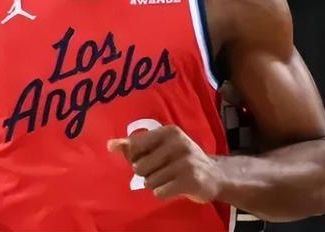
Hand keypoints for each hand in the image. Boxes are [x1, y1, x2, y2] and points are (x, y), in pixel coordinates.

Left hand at [107, 125, 223, 202]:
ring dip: (156, 184)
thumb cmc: (180, 159)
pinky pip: (160, 192)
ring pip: (149, 181)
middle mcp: (177, 143)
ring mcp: (185, 161)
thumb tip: (110, 145)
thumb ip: (134, 146)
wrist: (214, 175)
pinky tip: (174, 187)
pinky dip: (163, 193)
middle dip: (147, 174)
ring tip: (170, 179)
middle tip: (163, 171)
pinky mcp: (190, 180)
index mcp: (168, 131)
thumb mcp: (160, 147)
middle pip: (140, 167)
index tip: (148, 160)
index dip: (136, 158)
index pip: (135, 146)